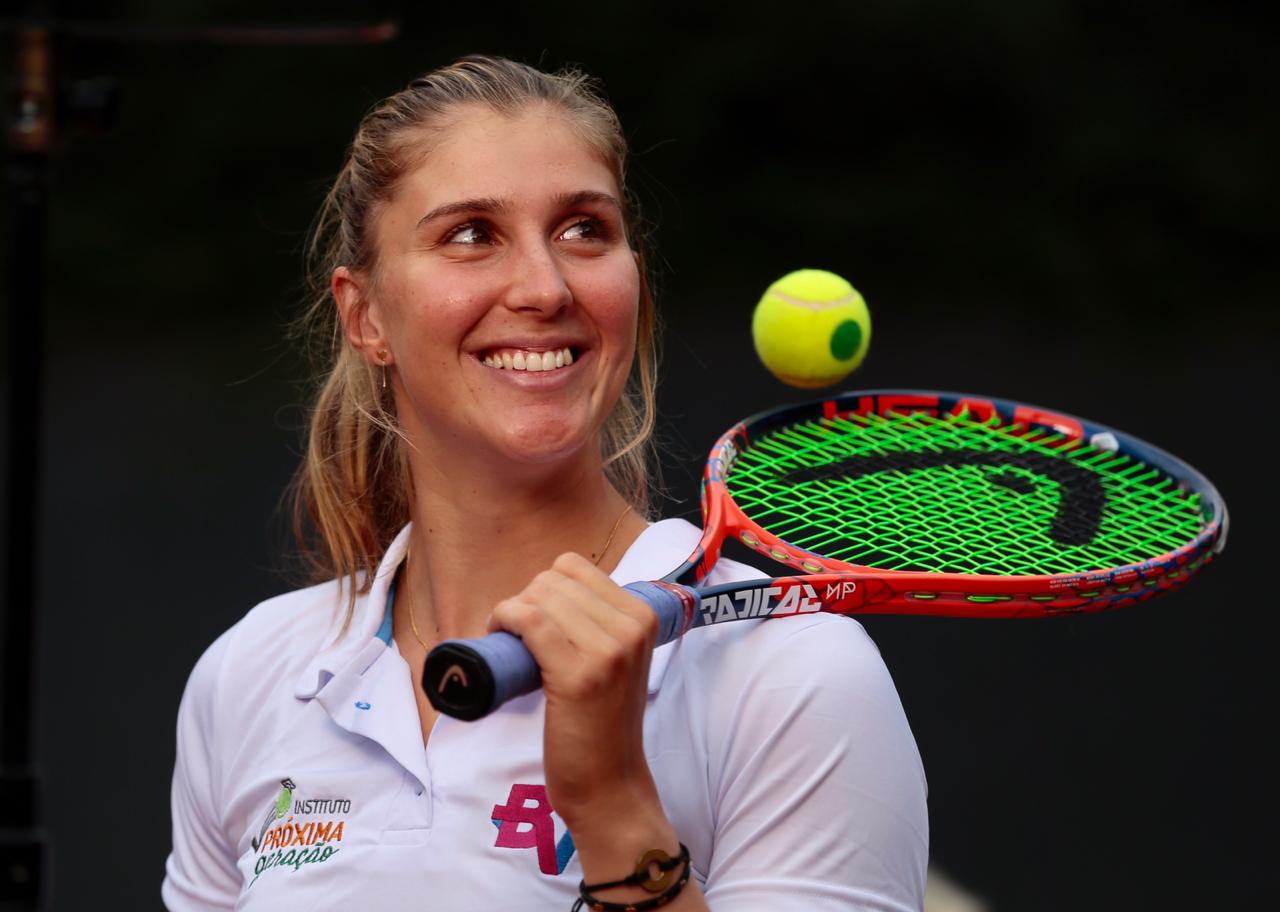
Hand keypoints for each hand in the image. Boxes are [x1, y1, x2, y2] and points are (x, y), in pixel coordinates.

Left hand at [486, 552, 669, 846]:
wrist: (610, 785)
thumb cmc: (603, 724)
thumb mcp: (618, 661)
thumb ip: (601, 623)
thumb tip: (550, 588)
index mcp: (644, 616)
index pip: (576, 567)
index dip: (546, 588)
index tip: (538, 619)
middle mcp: (631, 627)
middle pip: (555, 578)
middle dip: (527, 600)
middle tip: (521, 639)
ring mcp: (608, 651)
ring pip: (539, 596)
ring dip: (512, 612)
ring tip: (512, 644)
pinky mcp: (578, 675)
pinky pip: (529, 620)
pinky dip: (505, 620)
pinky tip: (500, 638)